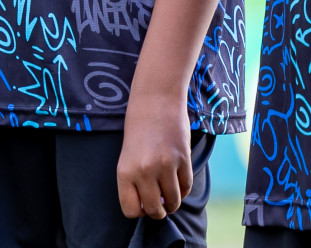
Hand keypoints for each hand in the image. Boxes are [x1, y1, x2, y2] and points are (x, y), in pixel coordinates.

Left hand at [116, 91, 191, 220]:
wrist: (156, 99)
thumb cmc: (138, 127)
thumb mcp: (127, 155)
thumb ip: (135, 180)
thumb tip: (150, 205)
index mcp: (124, 172)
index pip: (131, 210)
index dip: (138, 211)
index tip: (143, 203)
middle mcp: (143, 172)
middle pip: (154, 210)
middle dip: (158, 211)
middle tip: (159, 203)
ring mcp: (165, 166)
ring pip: (173, 202)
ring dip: (172, 203)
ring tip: (170, 194)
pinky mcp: (183, 159)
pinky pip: (186, 187)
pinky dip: (183, 190)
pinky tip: (178, 182)